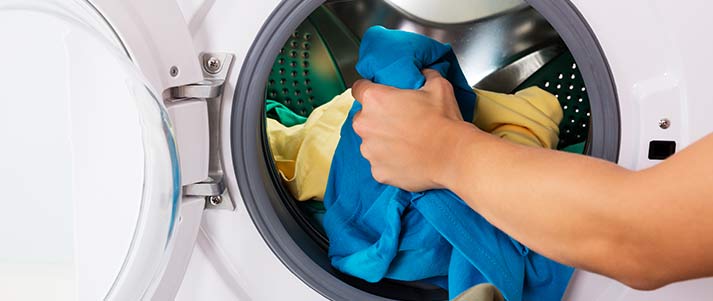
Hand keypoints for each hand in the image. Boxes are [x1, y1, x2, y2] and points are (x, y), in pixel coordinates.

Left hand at [352, 69, 477, 191]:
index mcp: (375, 100)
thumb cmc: (443, 121)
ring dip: (382, 141)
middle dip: (376, 119)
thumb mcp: (438, 87)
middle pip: (362, 118)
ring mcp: (369, 150)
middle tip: (398, 122)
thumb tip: (424, 73)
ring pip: (369, 143)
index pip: (359, 89)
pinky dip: (389, 162)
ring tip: (405, 143)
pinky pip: (379, 164)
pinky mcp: (377, 171)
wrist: (453, 156)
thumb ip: (425, 75)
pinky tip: (407, 158)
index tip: (378, 95)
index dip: (368, 90)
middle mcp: (365, 124)